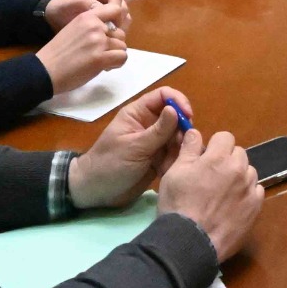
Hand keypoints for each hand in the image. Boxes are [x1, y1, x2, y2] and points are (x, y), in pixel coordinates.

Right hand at [35, 5, 128, 93]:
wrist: (45, 70)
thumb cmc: (57, 53)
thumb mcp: (73, 30)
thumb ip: (91, 28)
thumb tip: (111, 34)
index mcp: (87, 16)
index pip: (115, 10)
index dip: (117, 24)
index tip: (110, 36)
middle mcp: (95, 26)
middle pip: (120, 33)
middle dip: (114, 45)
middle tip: (102, 54)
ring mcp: (98, 41)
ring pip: (122, 46)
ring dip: (115, 55)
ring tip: (102, 61)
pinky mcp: (100, 58)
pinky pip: (122, 57)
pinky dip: (117, 63)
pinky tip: (106, 67)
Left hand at [43, 0, 129, 34]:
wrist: (53, 18)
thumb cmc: (62, 7)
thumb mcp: (72, 2)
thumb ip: (87, 3)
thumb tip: (103, 10)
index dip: (116, 11)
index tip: (110, 23)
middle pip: (123, 9)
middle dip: (120, 21)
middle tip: (111, 33)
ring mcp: (109, 12)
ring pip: (124, 19)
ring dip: (120, 28)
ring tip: (110, 38)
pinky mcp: (107, 23)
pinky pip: (118, 27)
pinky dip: (116, 34)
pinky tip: (108, 41)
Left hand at [68, 87, 191, 209]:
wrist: (97, 191)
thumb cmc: (110, 164)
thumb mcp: (135, 147)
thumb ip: (158, 130)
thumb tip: (175, 109)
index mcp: (138, 114)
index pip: (163, 96)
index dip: (178, 101)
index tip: (188, 116)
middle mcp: (148, 124)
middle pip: (175, 117)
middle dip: (182, 129)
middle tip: (183, 146)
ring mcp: (154, 141)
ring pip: (177, 136)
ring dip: (179, 148)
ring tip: (172, 163)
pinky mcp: (158, 157)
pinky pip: (174, 153)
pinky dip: (175, 161)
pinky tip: (168, 171)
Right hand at [158, 129, 264, 262]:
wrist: (190, 241)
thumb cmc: (178, 204)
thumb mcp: (175, 172)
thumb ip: (188, 149)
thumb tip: (195, 132)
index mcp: (218, 158)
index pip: (225, 137)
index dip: (215, 146)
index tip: (206, 158)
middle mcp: (239, 169)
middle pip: (239, 153)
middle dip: (227, 159)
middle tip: (213, 176)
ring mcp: (250, 189)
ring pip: (249, 172)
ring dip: (239, 176)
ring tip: (223, 192)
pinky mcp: (256, 207)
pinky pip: (256, 191)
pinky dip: (247, 193)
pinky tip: (234, 204)